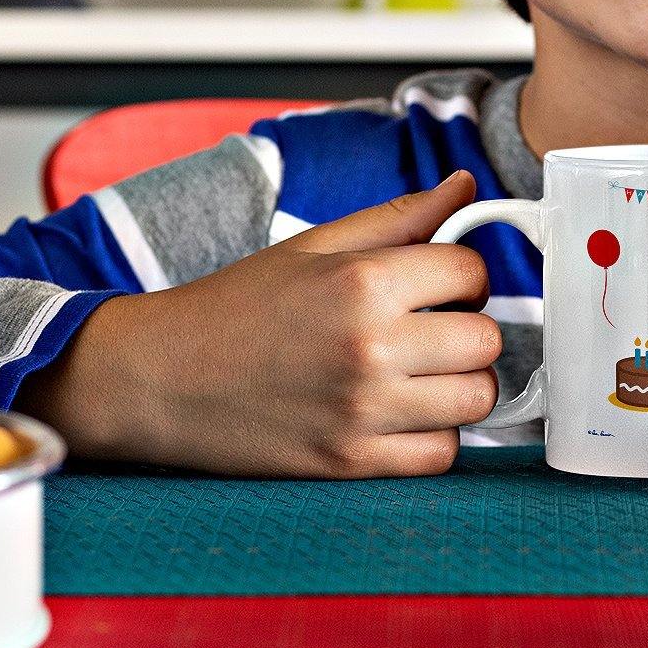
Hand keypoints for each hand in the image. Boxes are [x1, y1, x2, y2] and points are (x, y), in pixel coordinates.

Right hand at [15, 170, 500, 477]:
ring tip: (423, 370)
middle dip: (469, 328)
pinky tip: (405, 412)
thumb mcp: (317, 244)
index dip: (464, 274)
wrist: (161, 378)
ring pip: (475, 399)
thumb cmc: (240, 304)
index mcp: (363, 281)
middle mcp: (370, 346)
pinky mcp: (350, 463)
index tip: (441, 283)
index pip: (472, 271)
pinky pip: (441, 455)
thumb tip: (465, 184)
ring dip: (460, 383)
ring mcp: (362, 410)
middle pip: (486, 339)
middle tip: (434, 327)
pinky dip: (435, 436)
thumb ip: (401, 216)